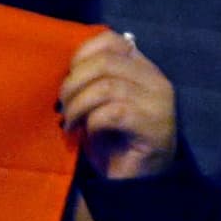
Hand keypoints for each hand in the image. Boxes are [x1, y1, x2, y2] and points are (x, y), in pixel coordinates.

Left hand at [57, 30, 178, 180]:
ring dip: (78, 104)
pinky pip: (113, 113)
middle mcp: (156, 80)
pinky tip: (84, 132)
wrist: (132, 179)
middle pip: (105, 63)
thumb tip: (62, 65)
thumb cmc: (110, 138)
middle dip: (73, 83)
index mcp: (142, 68)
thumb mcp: (97, 101)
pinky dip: (91, 121)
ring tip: (69, 121)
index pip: (112, 41)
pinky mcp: (154, 127)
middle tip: (61, 105)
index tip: (66, 77)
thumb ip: (90, 78)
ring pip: (106, 87)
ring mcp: (159, 104)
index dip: (81, 55)